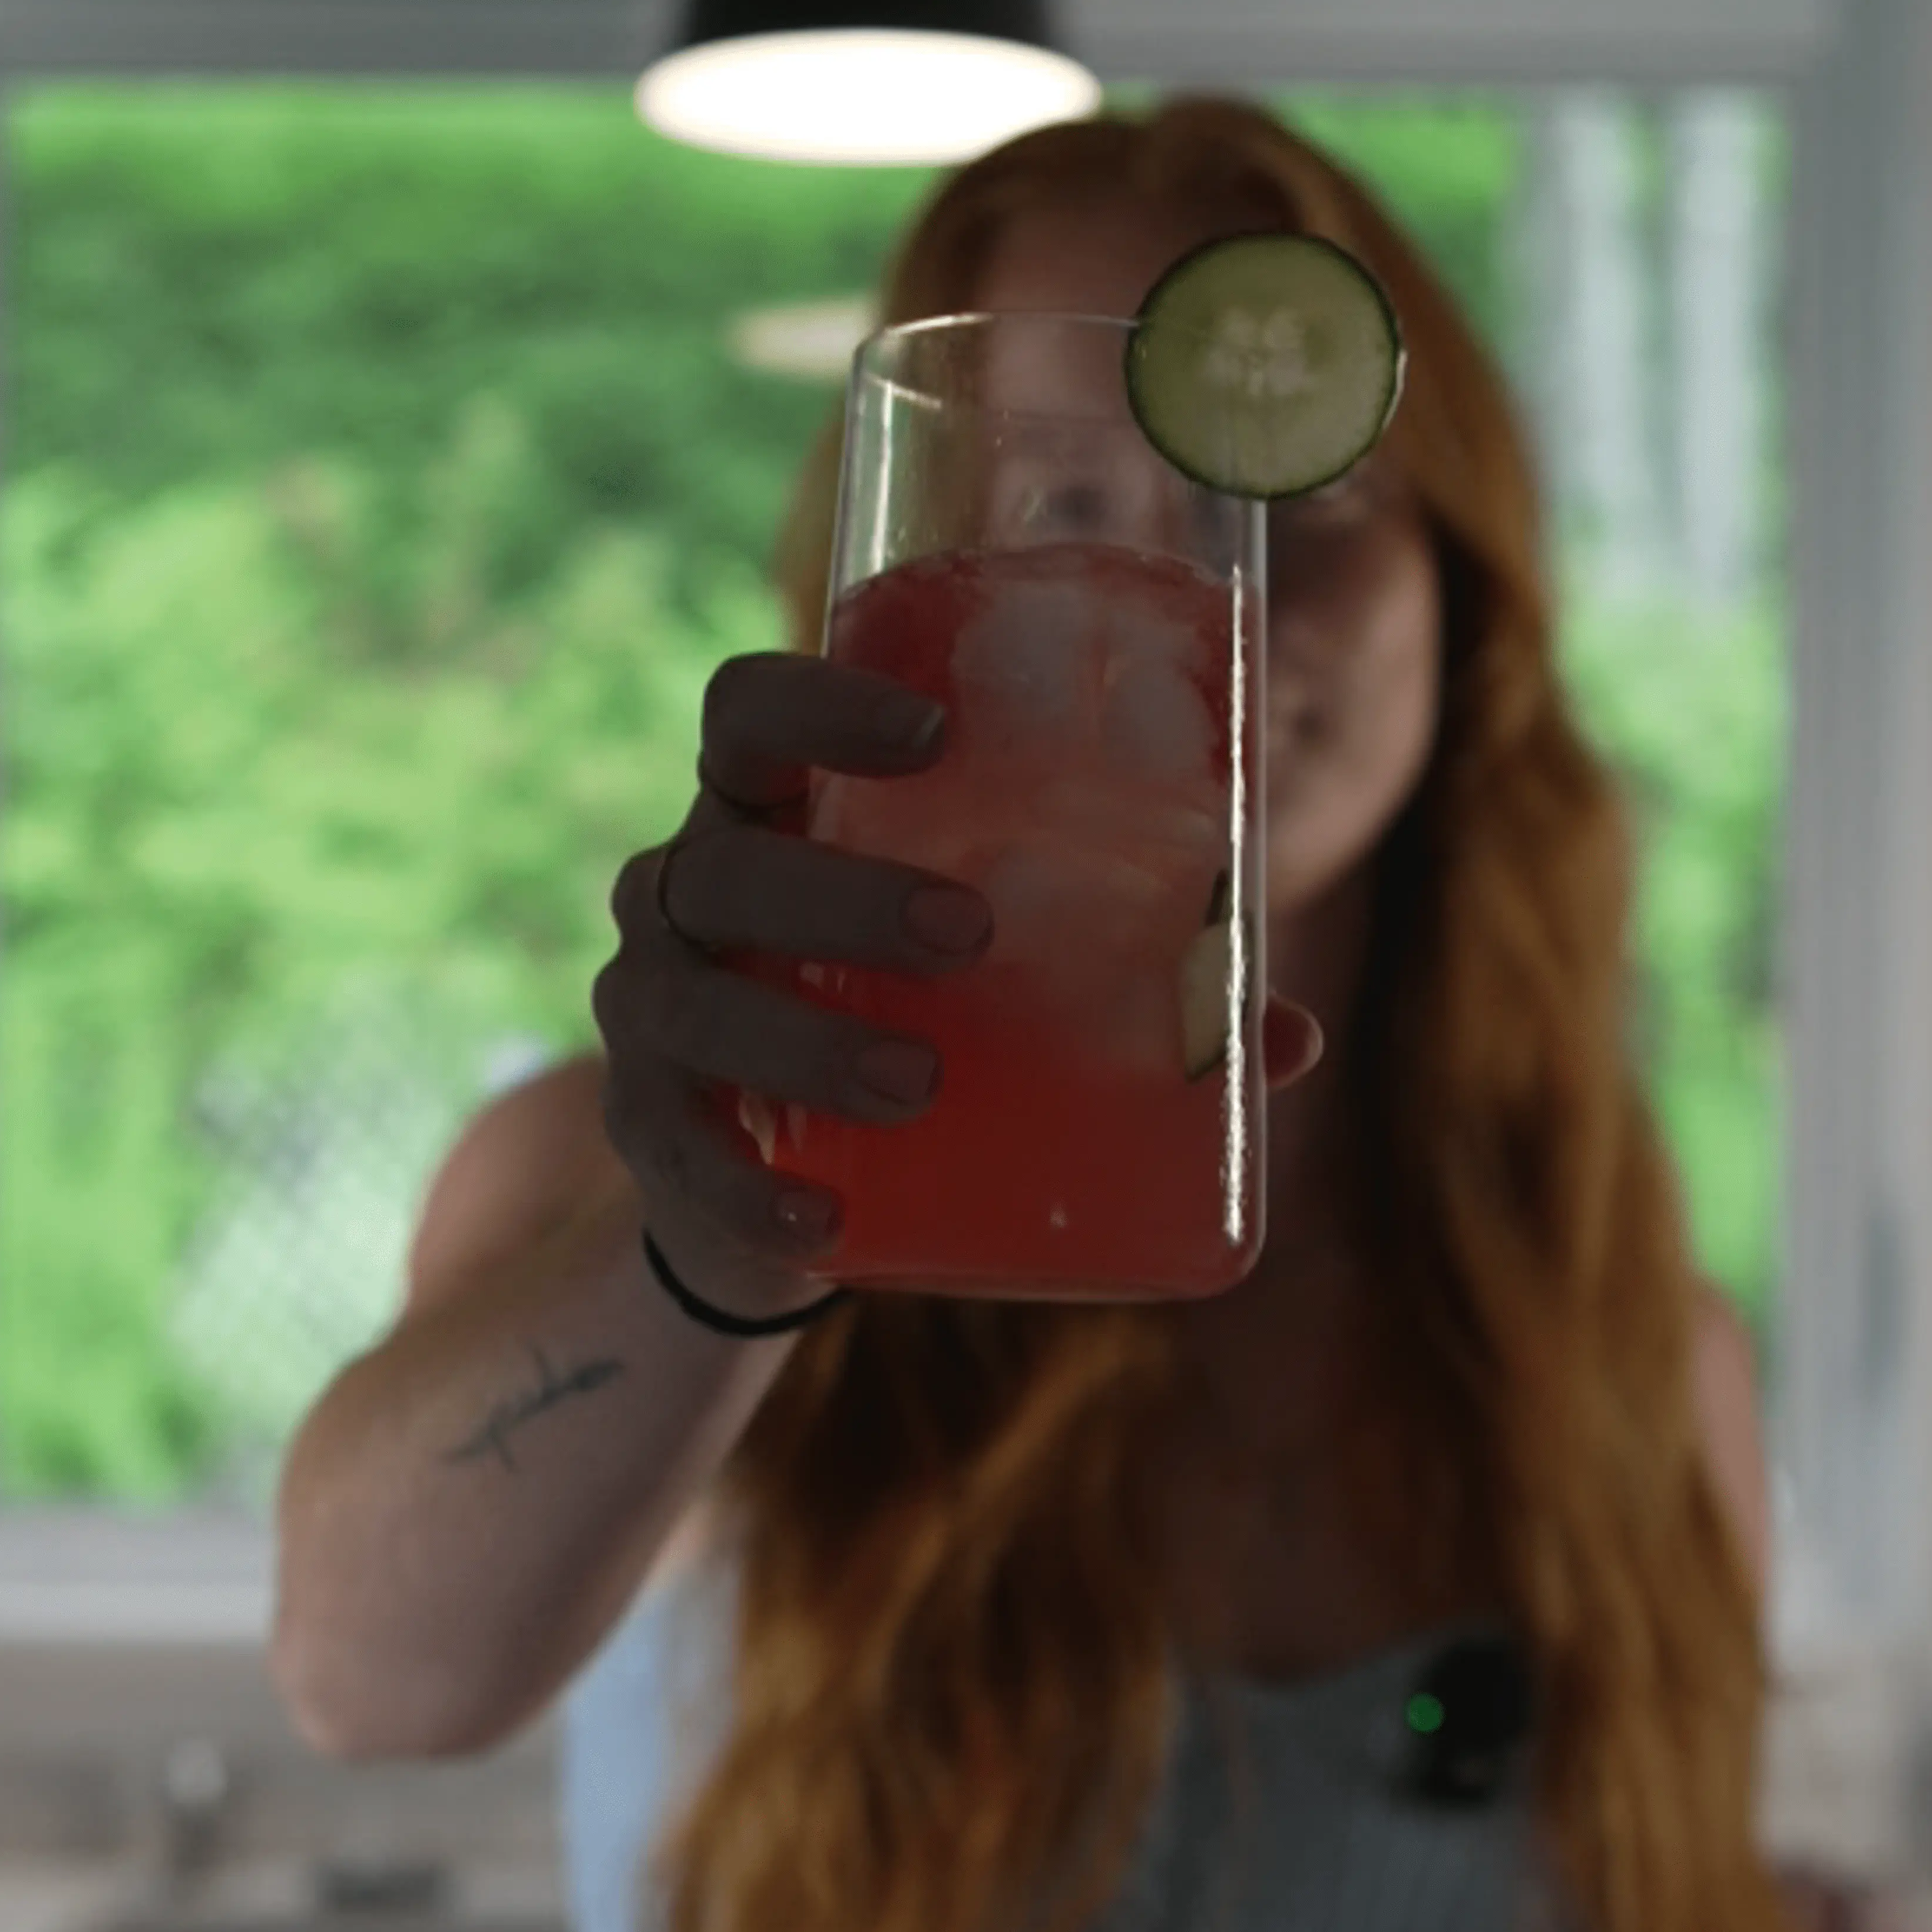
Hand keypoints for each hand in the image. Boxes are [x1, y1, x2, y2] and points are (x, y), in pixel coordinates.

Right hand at [593, 651, 1321, 1322]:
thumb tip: (1288, 1037)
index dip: (821, 704)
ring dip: (805, 1044)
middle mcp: (683, 894)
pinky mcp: (643, 1129)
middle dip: (844, 892)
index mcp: (767, 815)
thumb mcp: (996, 988)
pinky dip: (748, 1191)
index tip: (933, 730)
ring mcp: (646, 1011)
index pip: (747, 713)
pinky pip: (677, 1154)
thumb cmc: (905, 1024)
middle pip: (727, 864)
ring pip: (691, 1004)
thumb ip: (1126, 993)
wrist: (783, 1186)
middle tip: (970, 933)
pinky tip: (823, 1228)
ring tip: (920, 1083)